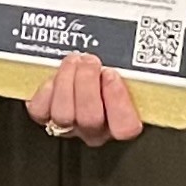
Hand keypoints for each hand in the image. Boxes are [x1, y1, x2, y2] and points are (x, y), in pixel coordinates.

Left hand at [25, 53, 143, 148]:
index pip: (124, 127)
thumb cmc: (109, 69)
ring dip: (67, 82)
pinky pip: (40, 111)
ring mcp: (70, 125)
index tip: (112, 74)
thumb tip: (145, 57)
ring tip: (73, 61)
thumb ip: (136, 68)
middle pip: (90, 118)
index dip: (118, 101)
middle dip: (87, 83)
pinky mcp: (45, 117)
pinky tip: (54, 77)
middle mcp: (96, 129)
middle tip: (89, 61)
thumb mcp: (132, 67)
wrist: (83, 69)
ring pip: (64, 114)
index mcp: (122, 120)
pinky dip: (45, 92)